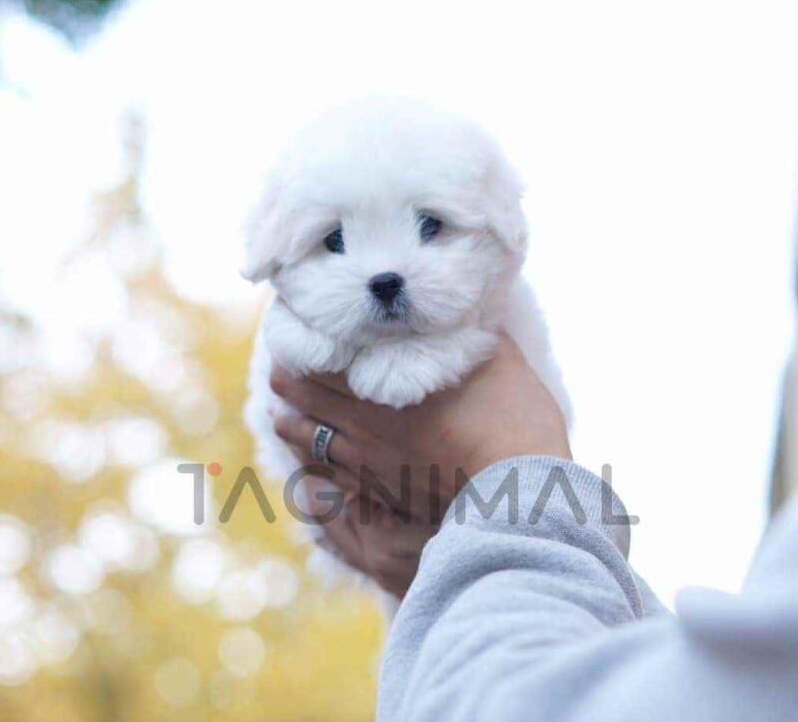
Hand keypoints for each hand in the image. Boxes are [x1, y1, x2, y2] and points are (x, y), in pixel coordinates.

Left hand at [272, 334, 570, 595]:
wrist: (518, 496)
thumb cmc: (512, 418)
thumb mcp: (499, 357)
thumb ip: (476, 329)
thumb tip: (476, 300)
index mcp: (383, 383)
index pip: (322, 358)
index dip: (302, 342)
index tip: (294, 326)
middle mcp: (364, 423)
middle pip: (303, 396)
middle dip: (287, 379)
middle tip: (279, 365)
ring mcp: (367, 463)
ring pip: (308, 439)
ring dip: (291, 422)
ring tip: (280, 413)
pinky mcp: (379, 496)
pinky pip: (328, 478)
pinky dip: (312, 464)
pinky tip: (309, 464)